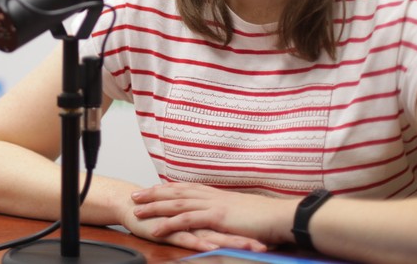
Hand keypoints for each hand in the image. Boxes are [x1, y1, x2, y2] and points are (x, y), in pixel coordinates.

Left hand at [130, 182, 297, 246]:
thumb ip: (227, 212)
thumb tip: (221, 215)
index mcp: (217, 193)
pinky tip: (156, 229)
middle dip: (153, 193)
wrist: (281, 216)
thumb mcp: (241, 211)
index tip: (151, 188)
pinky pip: (187, 220)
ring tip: (136, 211)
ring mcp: (213, 205)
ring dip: (155, 207)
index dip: (167, 188)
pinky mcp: (216, 217)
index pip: (186, 188)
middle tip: (135, 196)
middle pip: (175, 192)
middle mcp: (211, 196)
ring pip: (176, 204)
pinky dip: (170, 223)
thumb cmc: (266, 217)